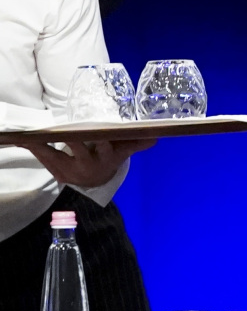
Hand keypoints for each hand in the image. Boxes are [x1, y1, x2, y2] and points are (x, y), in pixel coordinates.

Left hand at [18, 138, 155, 187]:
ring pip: (56, 154)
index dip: (100, 139)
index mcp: (106, 158)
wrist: (95, 182)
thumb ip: (137, 143)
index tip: (96, 130)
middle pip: (78, 149)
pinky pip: (45, 158)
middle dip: (70, 139)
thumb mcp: (123, 152)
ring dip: (44, 144)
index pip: (104, 146)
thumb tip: (156, 135)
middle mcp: (88, 165)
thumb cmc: (109, 159)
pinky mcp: (57, 172)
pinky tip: (26, 139)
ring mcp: (71, 170)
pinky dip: (36, 148)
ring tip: (34, 133)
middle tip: (62, 127)